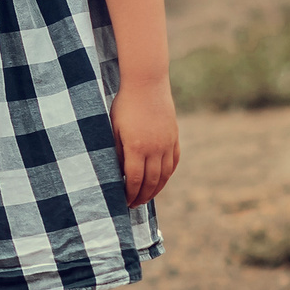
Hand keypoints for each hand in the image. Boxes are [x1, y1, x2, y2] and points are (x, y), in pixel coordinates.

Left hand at [111, 81, 178, 207]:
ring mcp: (167, 143)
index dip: (130, 194)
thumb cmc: (124, 105)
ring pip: (165, 174)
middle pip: (151, 181)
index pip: (135, 179)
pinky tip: (160, 180)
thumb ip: (117, 151)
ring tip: (146, 197)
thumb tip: (117, 173)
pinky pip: (173, 162)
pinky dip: (167, 174)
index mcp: (136, 147)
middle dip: (142, 196)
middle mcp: (155, 148)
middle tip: (134, 205)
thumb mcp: (114, 129)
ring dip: (156, 189)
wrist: (147, 84)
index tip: (124, 202)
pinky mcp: (174, 137)